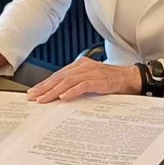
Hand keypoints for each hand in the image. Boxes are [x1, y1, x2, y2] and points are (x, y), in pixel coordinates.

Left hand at [26, 57, 141, 101]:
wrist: (131, 78)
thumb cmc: (111, 81)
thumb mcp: (91, 79)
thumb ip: (77, 83)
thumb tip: (60, 94)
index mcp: (81, 65)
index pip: (59, 74)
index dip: (45, 83)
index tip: (34, 91)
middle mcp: (84, 67)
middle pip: (60, 77)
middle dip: (45, 87)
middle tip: (33, 96)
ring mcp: (92, 73)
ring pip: (68, 81)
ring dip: (54, 91)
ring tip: (44, 99)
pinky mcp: (99, 80)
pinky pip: (83, 86)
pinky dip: (72, 91)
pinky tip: (63, 97)